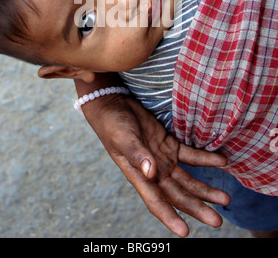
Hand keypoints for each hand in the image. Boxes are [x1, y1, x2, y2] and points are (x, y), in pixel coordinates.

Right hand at [82, 94, 229, 237]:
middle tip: (217, 221)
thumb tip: (151, 172)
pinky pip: (191, 156)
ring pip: (188, 180)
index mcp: (139, 176)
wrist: (114, 106)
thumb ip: (137, 155)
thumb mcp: (123, 138)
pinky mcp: (170, 145)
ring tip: (225, 199)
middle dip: (197, 208)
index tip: (185, 232)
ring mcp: (164, 160)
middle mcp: (154, 173)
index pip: (156, 201)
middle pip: (178, 195)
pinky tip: (222, 161)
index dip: (169, 217)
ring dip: (206, 190)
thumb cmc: (113, 125)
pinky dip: (206, 159)